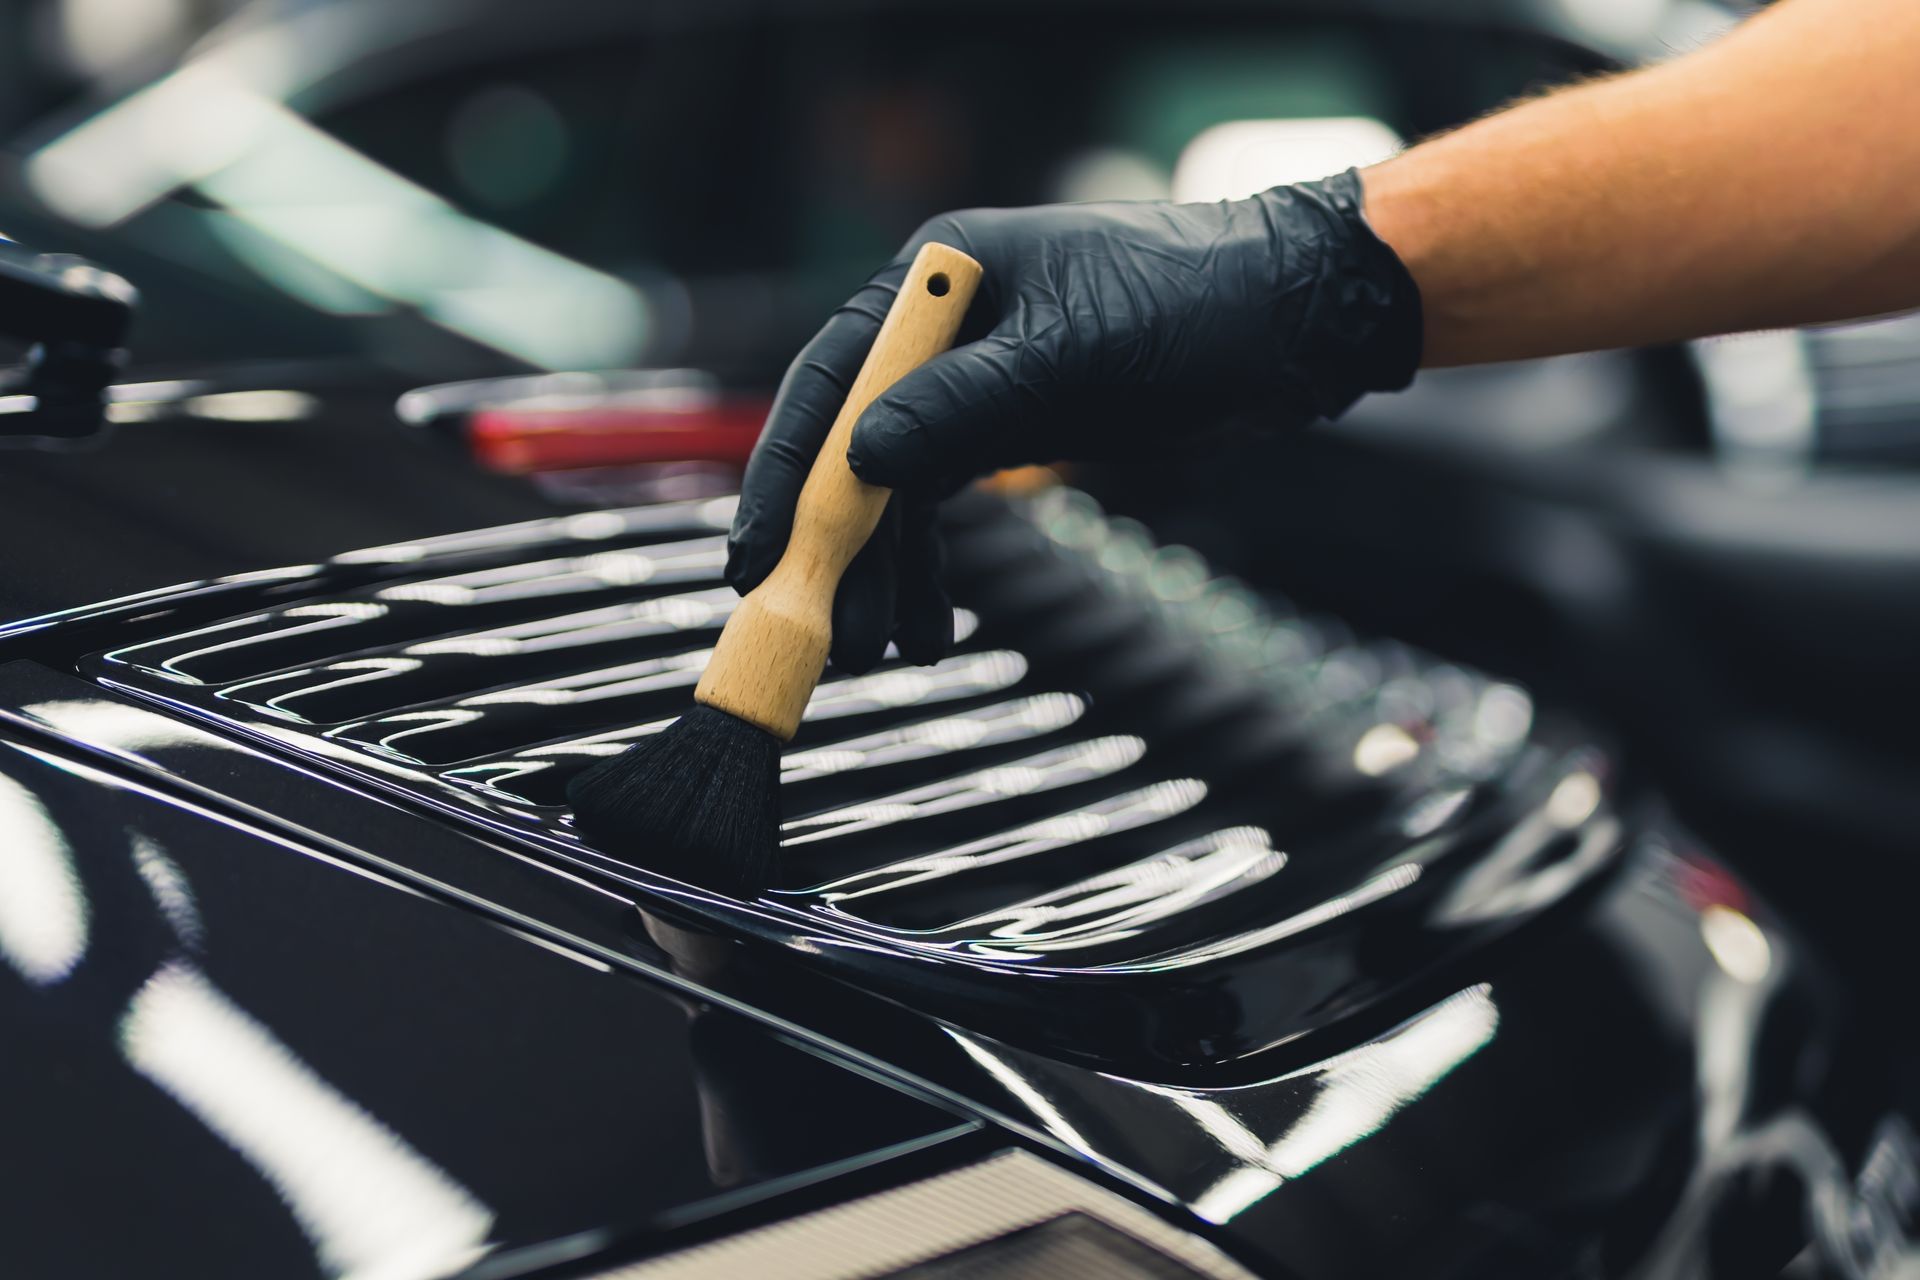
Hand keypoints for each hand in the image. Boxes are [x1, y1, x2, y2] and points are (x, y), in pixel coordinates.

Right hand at [726, 168, 1421, 673]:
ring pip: (895, 490)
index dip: (789, 467)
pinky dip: (932, 568)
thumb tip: (863, 459)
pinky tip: (928, 626)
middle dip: (834, 543)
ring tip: (881, 649)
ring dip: (885, 572)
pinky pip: (941, 507)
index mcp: (940, 280)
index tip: (760, 549)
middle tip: (820, 628)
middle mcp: (939, 331)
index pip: (833, 376)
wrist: (1288, 324)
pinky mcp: (1007, 430)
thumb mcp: (1074, 354)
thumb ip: (965, 404)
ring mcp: (970, 384)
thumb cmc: (1192, 304)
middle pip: (852, 444)